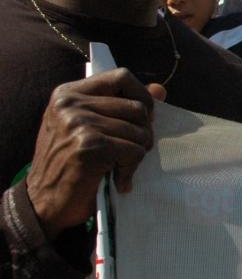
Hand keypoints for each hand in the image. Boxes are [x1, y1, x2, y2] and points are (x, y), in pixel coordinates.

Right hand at [25, 69, 162, 240]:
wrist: (43, 202)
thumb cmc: (69, 164)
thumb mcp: (89, 127)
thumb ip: (123, 105)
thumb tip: (161, 90)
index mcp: (69, 93)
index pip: (121, 77)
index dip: (142, 97)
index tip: (142, 119)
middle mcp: (70, 104)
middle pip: (137, 108)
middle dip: (142, 133)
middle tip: (128, 152)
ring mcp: (78, 123)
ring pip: (140, 131)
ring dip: (137, 154)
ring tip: (119, 166)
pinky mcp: (88, 146)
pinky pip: (134, 152)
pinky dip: (131, 169)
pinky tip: (118, 179)